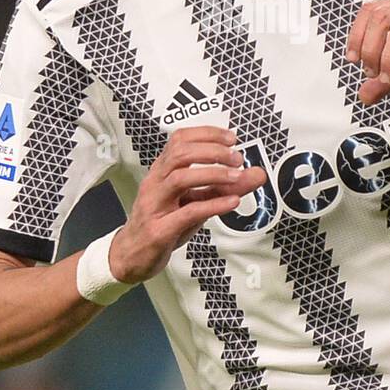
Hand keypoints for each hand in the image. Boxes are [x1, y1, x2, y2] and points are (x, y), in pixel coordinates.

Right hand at [110, 125, 266, 283]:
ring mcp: (155, 205)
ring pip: (180, 178)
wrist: (132, 256)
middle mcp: (156, 183)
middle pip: (180, 153)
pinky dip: (213, 205)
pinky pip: (187, 213)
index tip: (231, 138)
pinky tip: (232, 201)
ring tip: (236, 176)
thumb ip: (225, 187)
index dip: (207, 133)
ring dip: (212, 174)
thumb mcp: (197, 202)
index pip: (180, 139)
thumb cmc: (164, 223)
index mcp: (162, 171)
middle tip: (237, 158)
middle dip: (212, 151)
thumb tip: (257, 174)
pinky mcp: (160, 230)